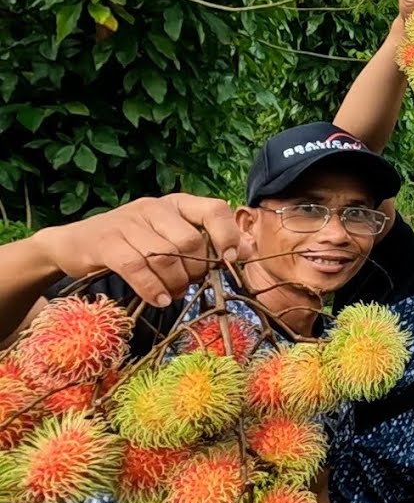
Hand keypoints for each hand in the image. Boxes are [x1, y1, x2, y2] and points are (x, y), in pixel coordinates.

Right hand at [30, 194, 249, 307]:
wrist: (76, 244)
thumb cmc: (135, 245)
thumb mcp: (172, 238)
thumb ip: (207, 243)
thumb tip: (248, 250)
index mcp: (177, 204)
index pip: (214, 209)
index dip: (228, 235)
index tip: (229, 259)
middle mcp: (154, 207)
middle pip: (190, 241)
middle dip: (195, 270)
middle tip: (188, 283)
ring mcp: (127, 222)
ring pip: (164, 256)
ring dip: (174, 282)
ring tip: (172, 293)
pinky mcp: (105, 242)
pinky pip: (136, 267)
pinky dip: (152, 288)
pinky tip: (159, 298)